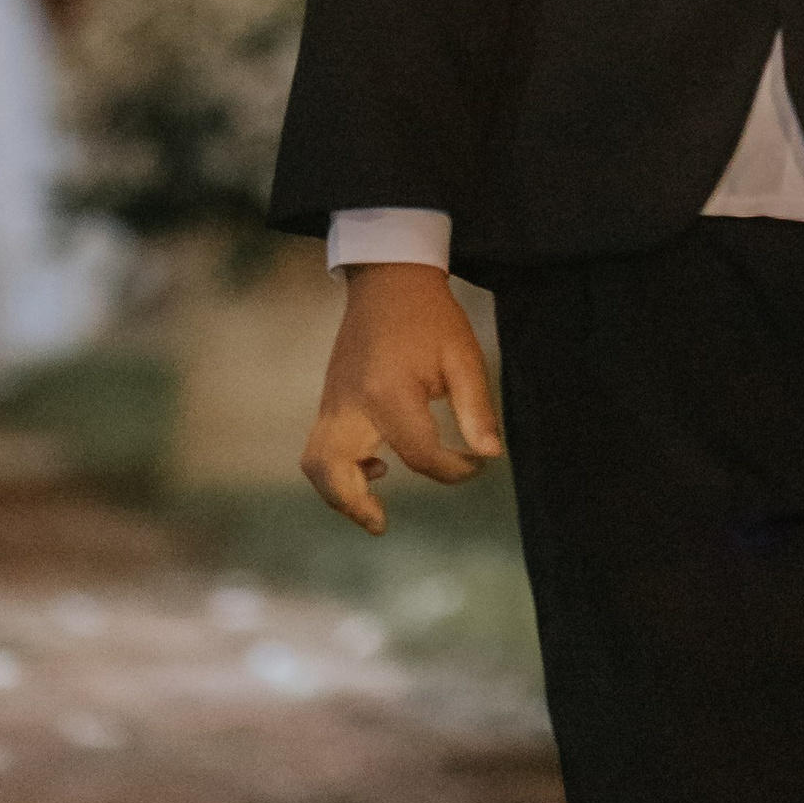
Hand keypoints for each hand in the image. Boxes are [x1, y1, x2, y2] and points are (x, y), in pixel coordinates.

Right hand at [302, 265, 501, 534]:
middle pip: (333, 470)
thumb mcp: (463, 357)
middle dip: (354, 506)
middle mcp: (350, 402)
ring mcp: (332, 400)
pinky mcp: (329, 398)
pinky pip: (319, 445)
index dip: (452, 470)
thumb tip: (488, 457)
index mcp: (388, 393)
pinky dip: (336, 469)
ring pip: (315, 463)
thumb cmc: (430, 317)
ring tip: (373, 506)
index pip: (418, 455)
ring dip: (338, 493)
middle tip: (382, 523)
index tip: (474, 465)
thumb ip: (476, 409)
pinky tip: (375, 465)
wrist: (388, 278)